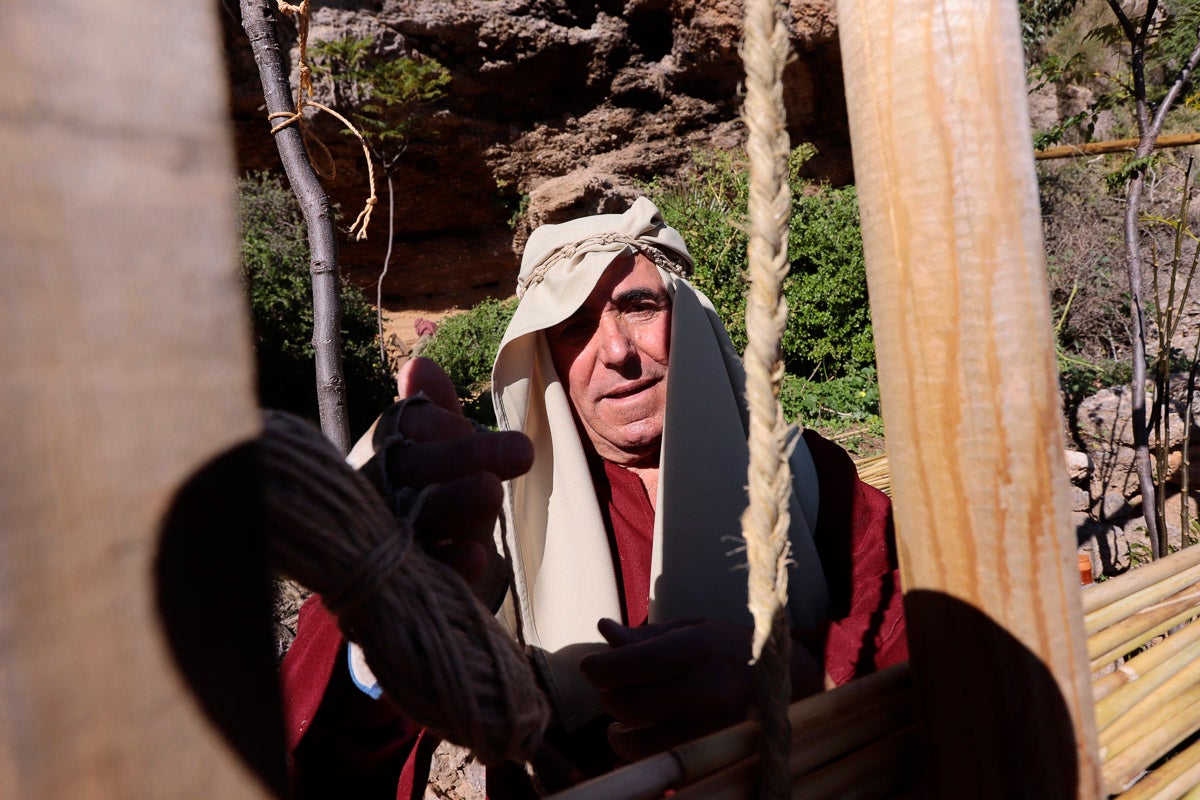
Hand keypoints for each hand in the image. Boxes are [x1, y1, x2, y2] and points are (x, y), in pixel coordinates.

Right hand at [376, 358, 531, 590]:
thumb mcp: (442, 456)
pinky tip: (479, 555)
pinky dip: (450, 565)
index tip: (463, 423)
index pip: (406, 431)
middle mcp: (376, 500)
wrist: (420, 583)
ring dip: (452, 505)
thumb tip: (421, 366)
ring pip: (414, 522)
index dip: (438, 426)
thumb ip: (436, 414)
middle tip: (521, 450)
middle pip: (409, 472)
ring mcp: (384, 547)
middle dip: (459, 457)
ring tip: (489, 491)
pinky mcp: (399, 593)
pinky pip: (425, 579)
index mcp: (385, 459)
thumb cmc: (433, 501)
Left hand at [578, 618, 754, 760]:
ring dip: (621, 734)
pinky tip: (641, 741)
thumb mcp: (695, 629)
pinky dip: (641, 757)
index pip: (626, 666)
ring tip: (623, 722)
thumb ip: (647, 636)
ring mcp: (711, 728)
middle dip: (610, 698)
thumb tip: (604, 630)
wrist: (793, 682)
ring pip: (640, 743)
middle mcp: (703, 690)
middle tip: (614, 691)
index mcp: (695, 650)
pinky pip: (662, 766)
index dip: (597, 668)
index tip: (591, 667)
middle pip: (628, 705)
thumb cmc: (735, 648)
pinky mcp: (716, 754)